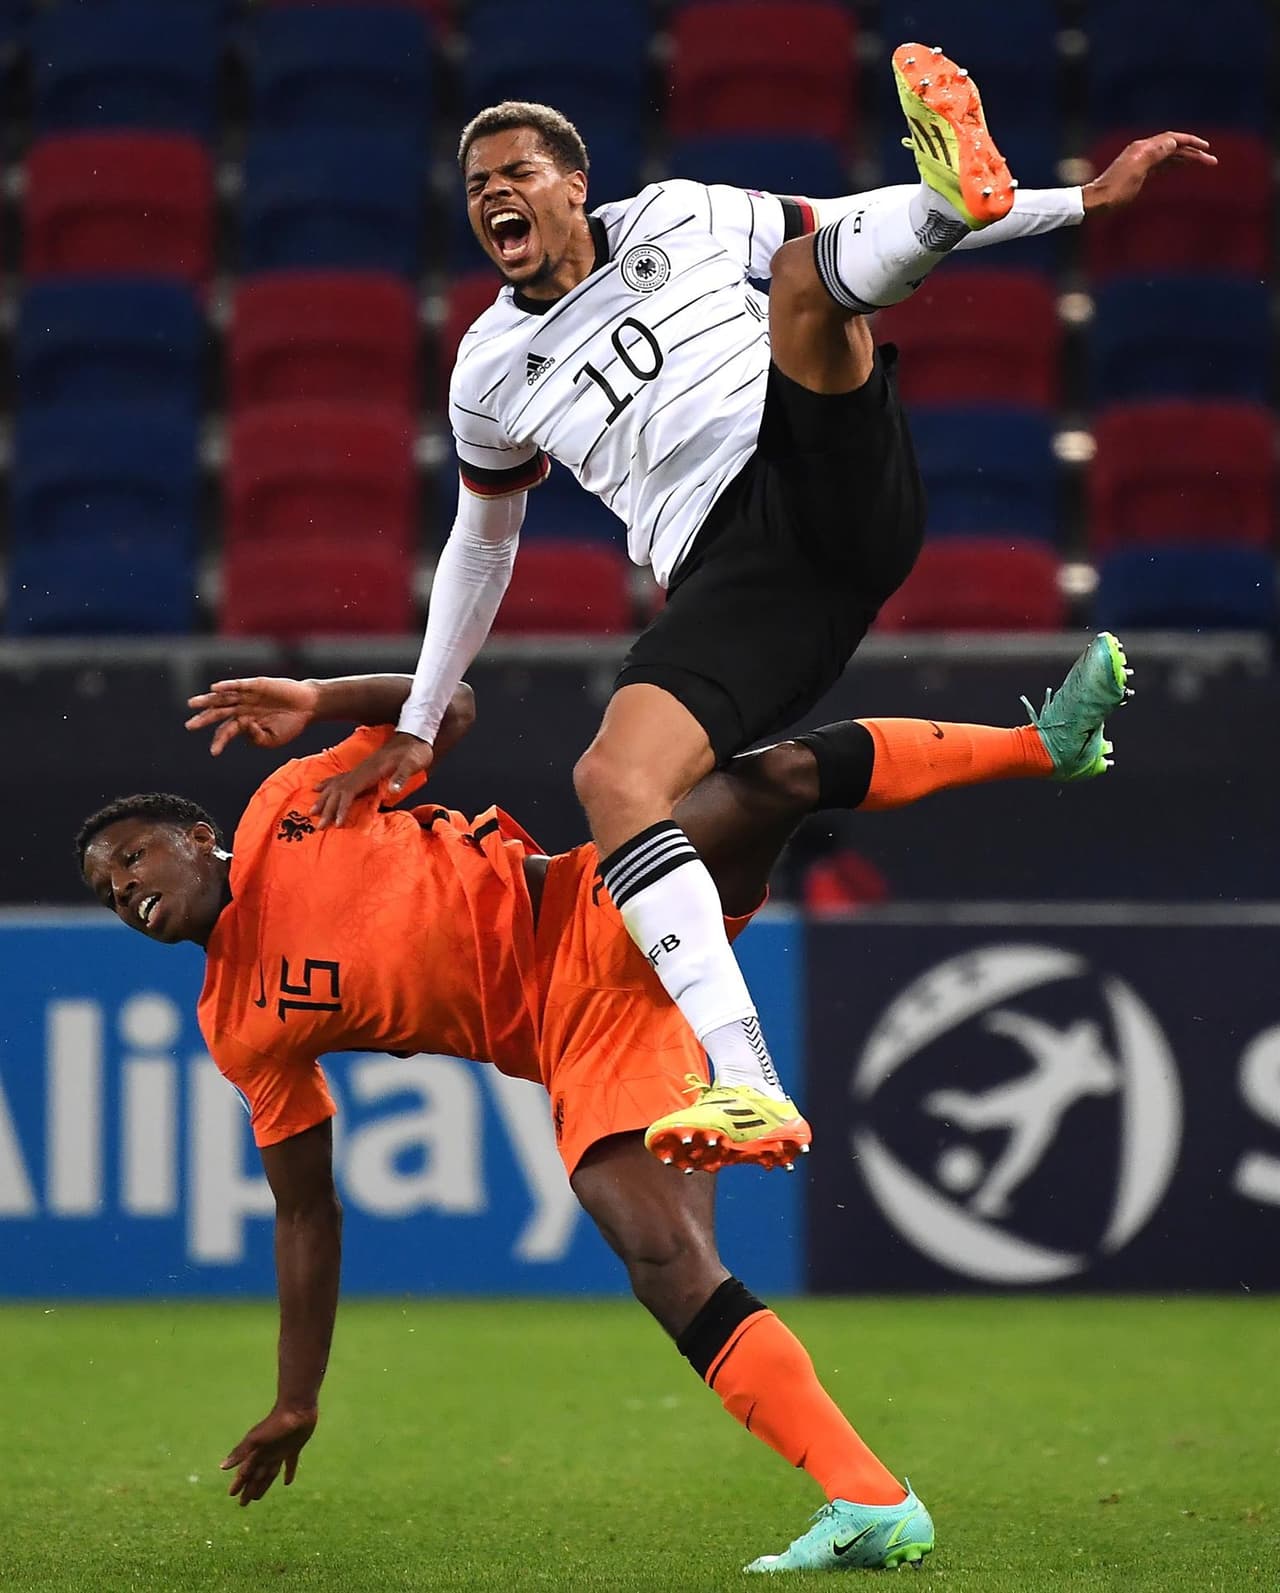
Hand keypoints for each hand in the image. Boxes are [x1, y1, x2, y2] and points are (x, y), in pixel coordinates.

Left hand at [186, 677, 318, 755]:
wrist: (308, 707)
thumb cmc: (291, 725)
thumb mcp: (273, 739)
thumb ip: (256, 738)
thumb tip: (244, 727)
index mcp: (245, 723)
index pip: (226, 731)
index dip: (219, 741)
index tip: (214, 753)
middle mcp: (242, 708)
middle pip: (218, 713)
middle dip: (203, 719)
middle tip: (189, 726)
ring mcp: (248, 696)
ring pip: (223, 698)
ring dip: (207, 700)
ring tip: (192, 704)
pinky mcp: (256, 685)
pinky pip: (238, 685)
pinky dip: (226, 686)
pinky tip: (214, 689)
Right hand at [220, 1404, 316, 1506]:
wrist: (297, 1407)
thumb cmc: (275, 1423)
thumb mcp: (256, 1440)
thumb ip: (241, 1452)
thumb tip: (222, 1467)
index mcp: (256, 1452)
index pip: (245, 1472)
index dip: (238, 1483)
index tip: (231, 1495)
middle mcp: (266, 1453)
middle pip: (256, 1475)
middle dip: (249, 1489)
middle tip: (243, 1504)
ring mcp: (280, 1451)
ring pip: (270, 1473)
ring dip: (264, 1484)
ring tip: (258, 1497)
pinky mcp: (294, 1448)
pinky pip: (290, 1464)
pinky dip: (288, 1473)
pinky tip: (287, 1483)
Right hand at [311, 731, 434, 828]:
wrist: (415, 736)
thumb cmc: (415, 752)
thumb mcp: (412, 763)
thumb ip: (402, 776)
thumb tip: (393, 789)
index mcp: (371, 771)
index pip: (350, 791)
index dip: (341, 807)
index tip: (336, 823)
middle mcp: (361, 770)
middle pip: (339, 791)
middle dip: (327, 808)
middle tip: (318, 825)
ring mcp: (360, 769)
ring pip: (336, 785)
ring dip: (323, 799)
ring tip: (311, 811)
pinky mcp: (362, 769)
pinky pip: (339, 779)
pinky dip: (327, 786)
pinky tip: (319, 789)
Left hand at [1082, 131, 1215, 213]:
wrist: (1097, 203)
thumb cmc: (1115, 190)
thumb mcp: (1137, 171)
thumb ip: (1155, 154)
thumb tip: (1173, 141)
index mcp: (1143, 148)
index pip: (1172, 139)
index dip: (1191, 142)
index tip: (1206, 148)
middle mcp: (1143, 151)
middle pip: (1173, 146)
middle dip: (1193, 151)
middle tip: (1211, 160)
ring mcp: (1141, 161)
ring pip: (1169, 156)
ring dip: (1186, 159)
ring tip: (1203, 164)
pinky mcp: (1139, 172)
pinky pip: (1161, 165)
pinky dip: (1174, 165)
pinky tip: (1182, 167)